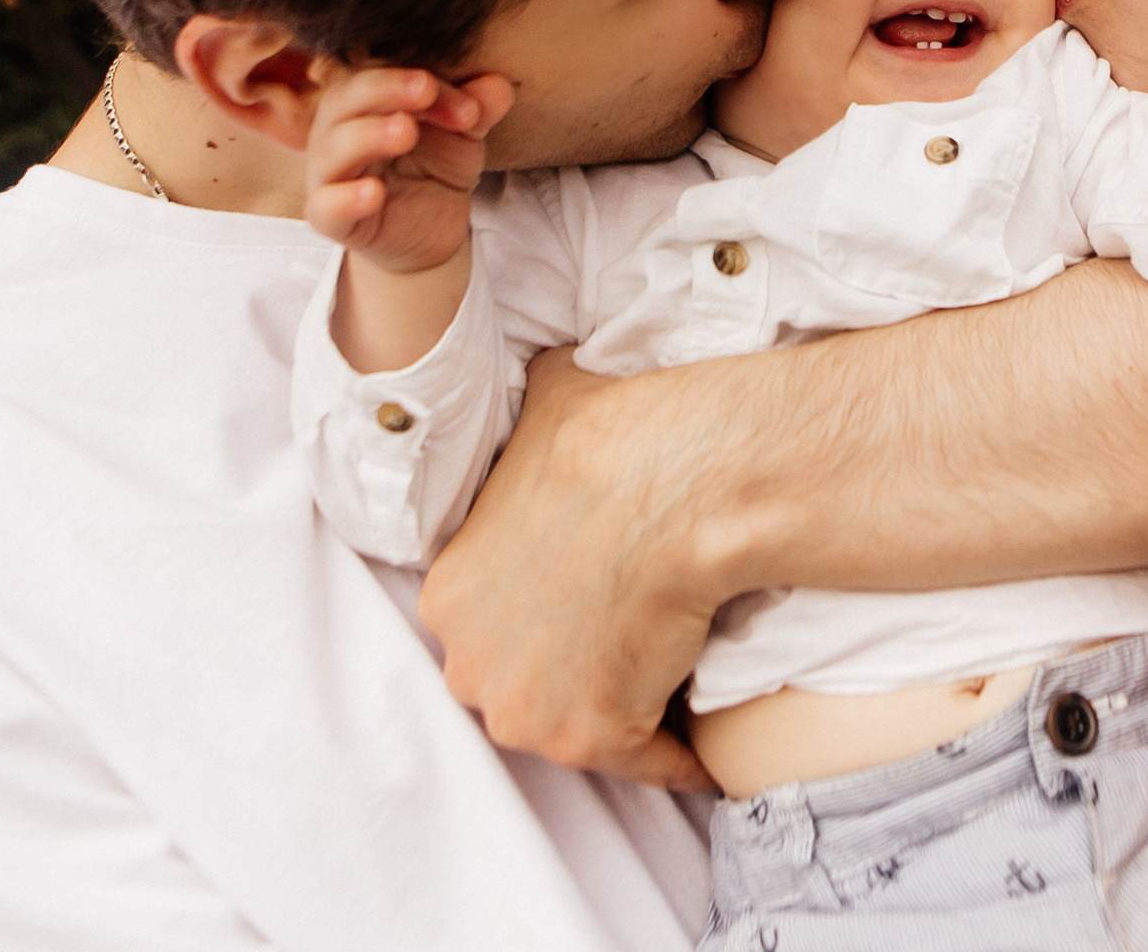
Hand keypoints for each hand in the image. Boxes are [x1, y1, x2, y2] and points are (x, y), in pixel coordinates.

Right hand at [304, 65, 512, 275]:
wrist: (429, 230)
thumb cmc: (434, 167)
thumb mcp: (463, 136)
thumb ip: (477, 109)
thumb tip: (500, 85)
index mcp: (364, 98)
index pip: (382, 71)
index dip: (421, 78)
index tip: (470, 106)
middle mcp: (337, 129)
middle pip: (347, 98)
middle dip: (388, 89)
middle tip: (427, 90)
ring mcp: (328, 173)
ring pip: (333, 148)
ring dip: (368, 135)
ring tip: (406, 132)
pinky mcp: (330, 217)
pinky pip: (327, 205)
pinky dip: (346, 198)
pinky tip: (374, 193)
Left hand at [419, 348, 720, 792]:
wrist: (673, 485)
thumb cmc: (611, 439)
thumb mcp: (542, 405)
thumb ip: (526, 426)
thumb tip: (535, 385)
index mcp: (446, 594)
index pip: (492, 621)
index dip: (542, 612)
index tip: (586, 602)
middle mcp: (469, 665)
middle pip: (520, 682)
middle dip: (564, 668)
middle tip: (626, 640)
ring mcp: (526, 712)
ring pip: (572, 724)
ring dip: (616, 711)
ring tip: (667, 684)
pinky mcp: (591, 739)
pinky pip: (641, 763)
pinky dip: (674, 757)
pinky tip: (701, 748)